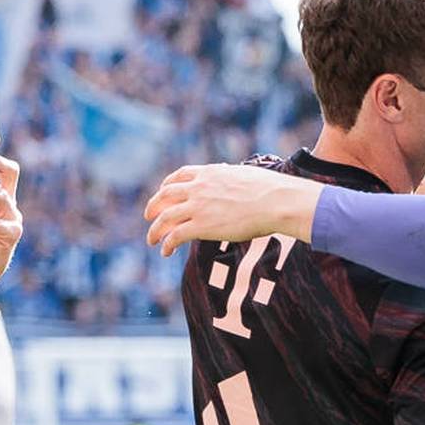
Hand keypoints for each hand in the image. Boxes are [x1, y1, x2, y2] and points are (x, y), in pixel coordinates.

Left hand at [144, 163, 323, 256]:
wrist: (275, 201)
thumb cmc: (271, 190)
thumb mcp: (247, 175)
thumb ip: (234, 178)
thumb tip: (239, 179)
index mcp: (210, 172)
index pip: (181, 175)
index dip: (168, 184)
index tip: (163, 191)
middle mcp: (199, 187)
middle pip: (166, 195)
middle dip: (154, 206)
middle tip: (149, 216)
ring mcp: (198, 206)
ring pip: (165, 217)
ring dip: (155, 229)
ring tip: (152, 240)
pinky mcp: (202, 226)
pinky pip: (175, 235)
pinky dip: (167, 244)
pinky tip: (166, 252)